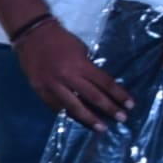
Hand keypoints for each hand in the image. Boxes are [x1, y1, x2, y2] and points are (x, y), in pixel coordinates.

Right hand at [16, 15, 130, 126]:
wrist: (32, 34)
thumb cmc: (60, 39)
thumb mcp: (80, 49)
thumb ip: (88, 68)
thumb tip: (98, 85)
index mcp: (80, 64)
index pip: (105, 83)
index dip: (119, 95)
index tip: (130, 105)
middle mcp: (68, 76)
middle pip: (92, 96)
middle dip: (109, 108)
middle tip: (122, 119)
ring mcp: (52, 85)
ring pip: (74, 107)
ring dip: (89, 119)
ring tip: (101, 128)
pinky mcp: (40, 90)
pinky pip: (56, 107)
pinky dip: (67, 114)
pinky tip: (76, 121)